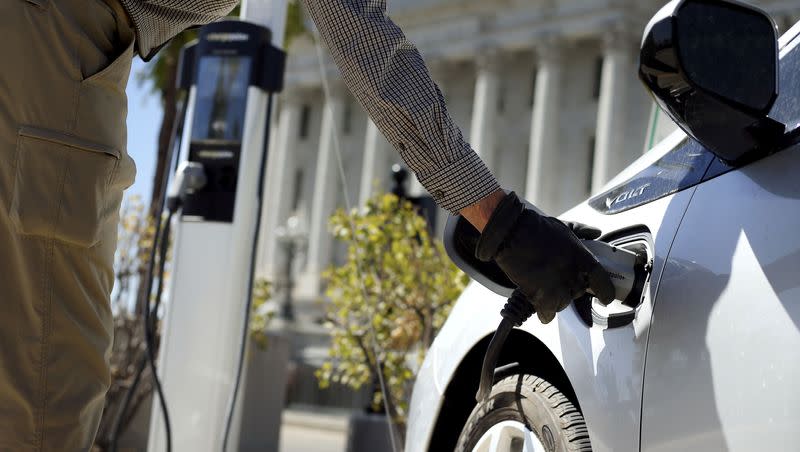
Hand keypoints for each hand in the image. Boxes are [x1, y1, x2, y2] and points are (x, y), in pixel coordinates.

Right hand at [475, 192, 613, 323]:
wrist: (512, 235)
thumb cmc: (535, 229)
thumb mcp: (564, 227)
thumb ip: (582, 232)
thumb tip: (594, 232)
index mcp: (582, 258)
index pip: (601, 281)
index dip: (605, 292)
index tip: (605, 297)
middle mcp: (573, 275)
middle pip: (578, 292)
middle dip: (570, 287)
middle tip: (557, 277)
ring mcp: (558, 288)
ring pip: (563, 303)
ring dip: (556, 298)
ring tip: (544, 285)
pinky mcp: (541, 297)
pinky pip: (548, 314)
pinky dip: (545, 312)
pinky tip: (540, 304)